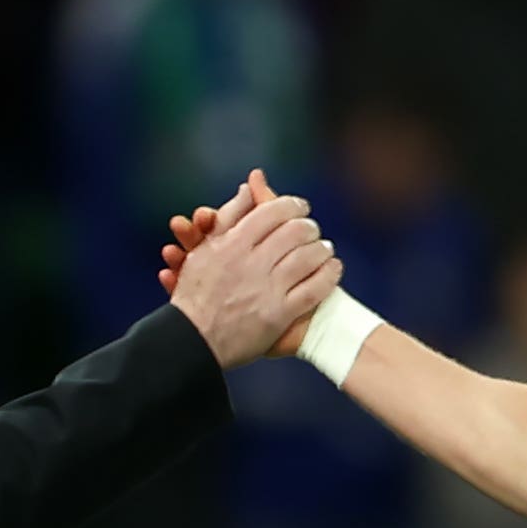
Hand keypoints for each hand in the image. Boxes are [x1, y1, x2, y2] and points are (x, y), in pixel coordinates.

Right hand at [164, 179, 341, 368]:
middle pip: (294, 232)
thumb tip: (252, 185)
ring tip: (325, 248)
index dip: (291, 205)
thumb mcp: (205, 249)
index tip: (300, 207)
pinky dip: (329, 275)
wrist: (193, 341)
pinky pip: (314, 289)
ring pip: (308, 258)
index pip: (272, 212)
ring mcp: (267, 290)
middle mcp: (251, 264)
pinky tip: (333, 269)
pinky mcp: (280, 315)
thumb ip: (229, 215)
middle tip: (313, 228)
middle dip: (308, 227)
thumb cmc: (197, 294)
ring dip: (321, 249)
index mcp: (231, 244)